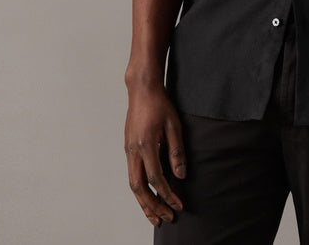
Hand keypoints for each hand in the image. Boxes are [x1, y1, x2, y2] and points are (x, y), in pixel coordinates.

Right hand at [124, 83, 186, 226]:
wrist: (142, 90)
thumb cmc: (160, 105)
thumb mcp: (174, 125)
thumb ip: (177, 151)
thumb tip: (181, 176)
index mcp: (145, 144)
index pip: (156, 178)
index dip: (167, 194)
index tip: (179, 205)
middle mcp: (133, 150)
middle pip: (139, 187)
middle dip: (152, 206)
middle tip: (166, 219)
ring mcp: (128, 150)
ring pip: (133, 183)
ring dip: (144, 202)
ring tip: (155, 216)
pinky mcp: (128, 148)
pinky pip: (132, 174)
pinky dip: (140, 189)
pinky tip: (148, 195)